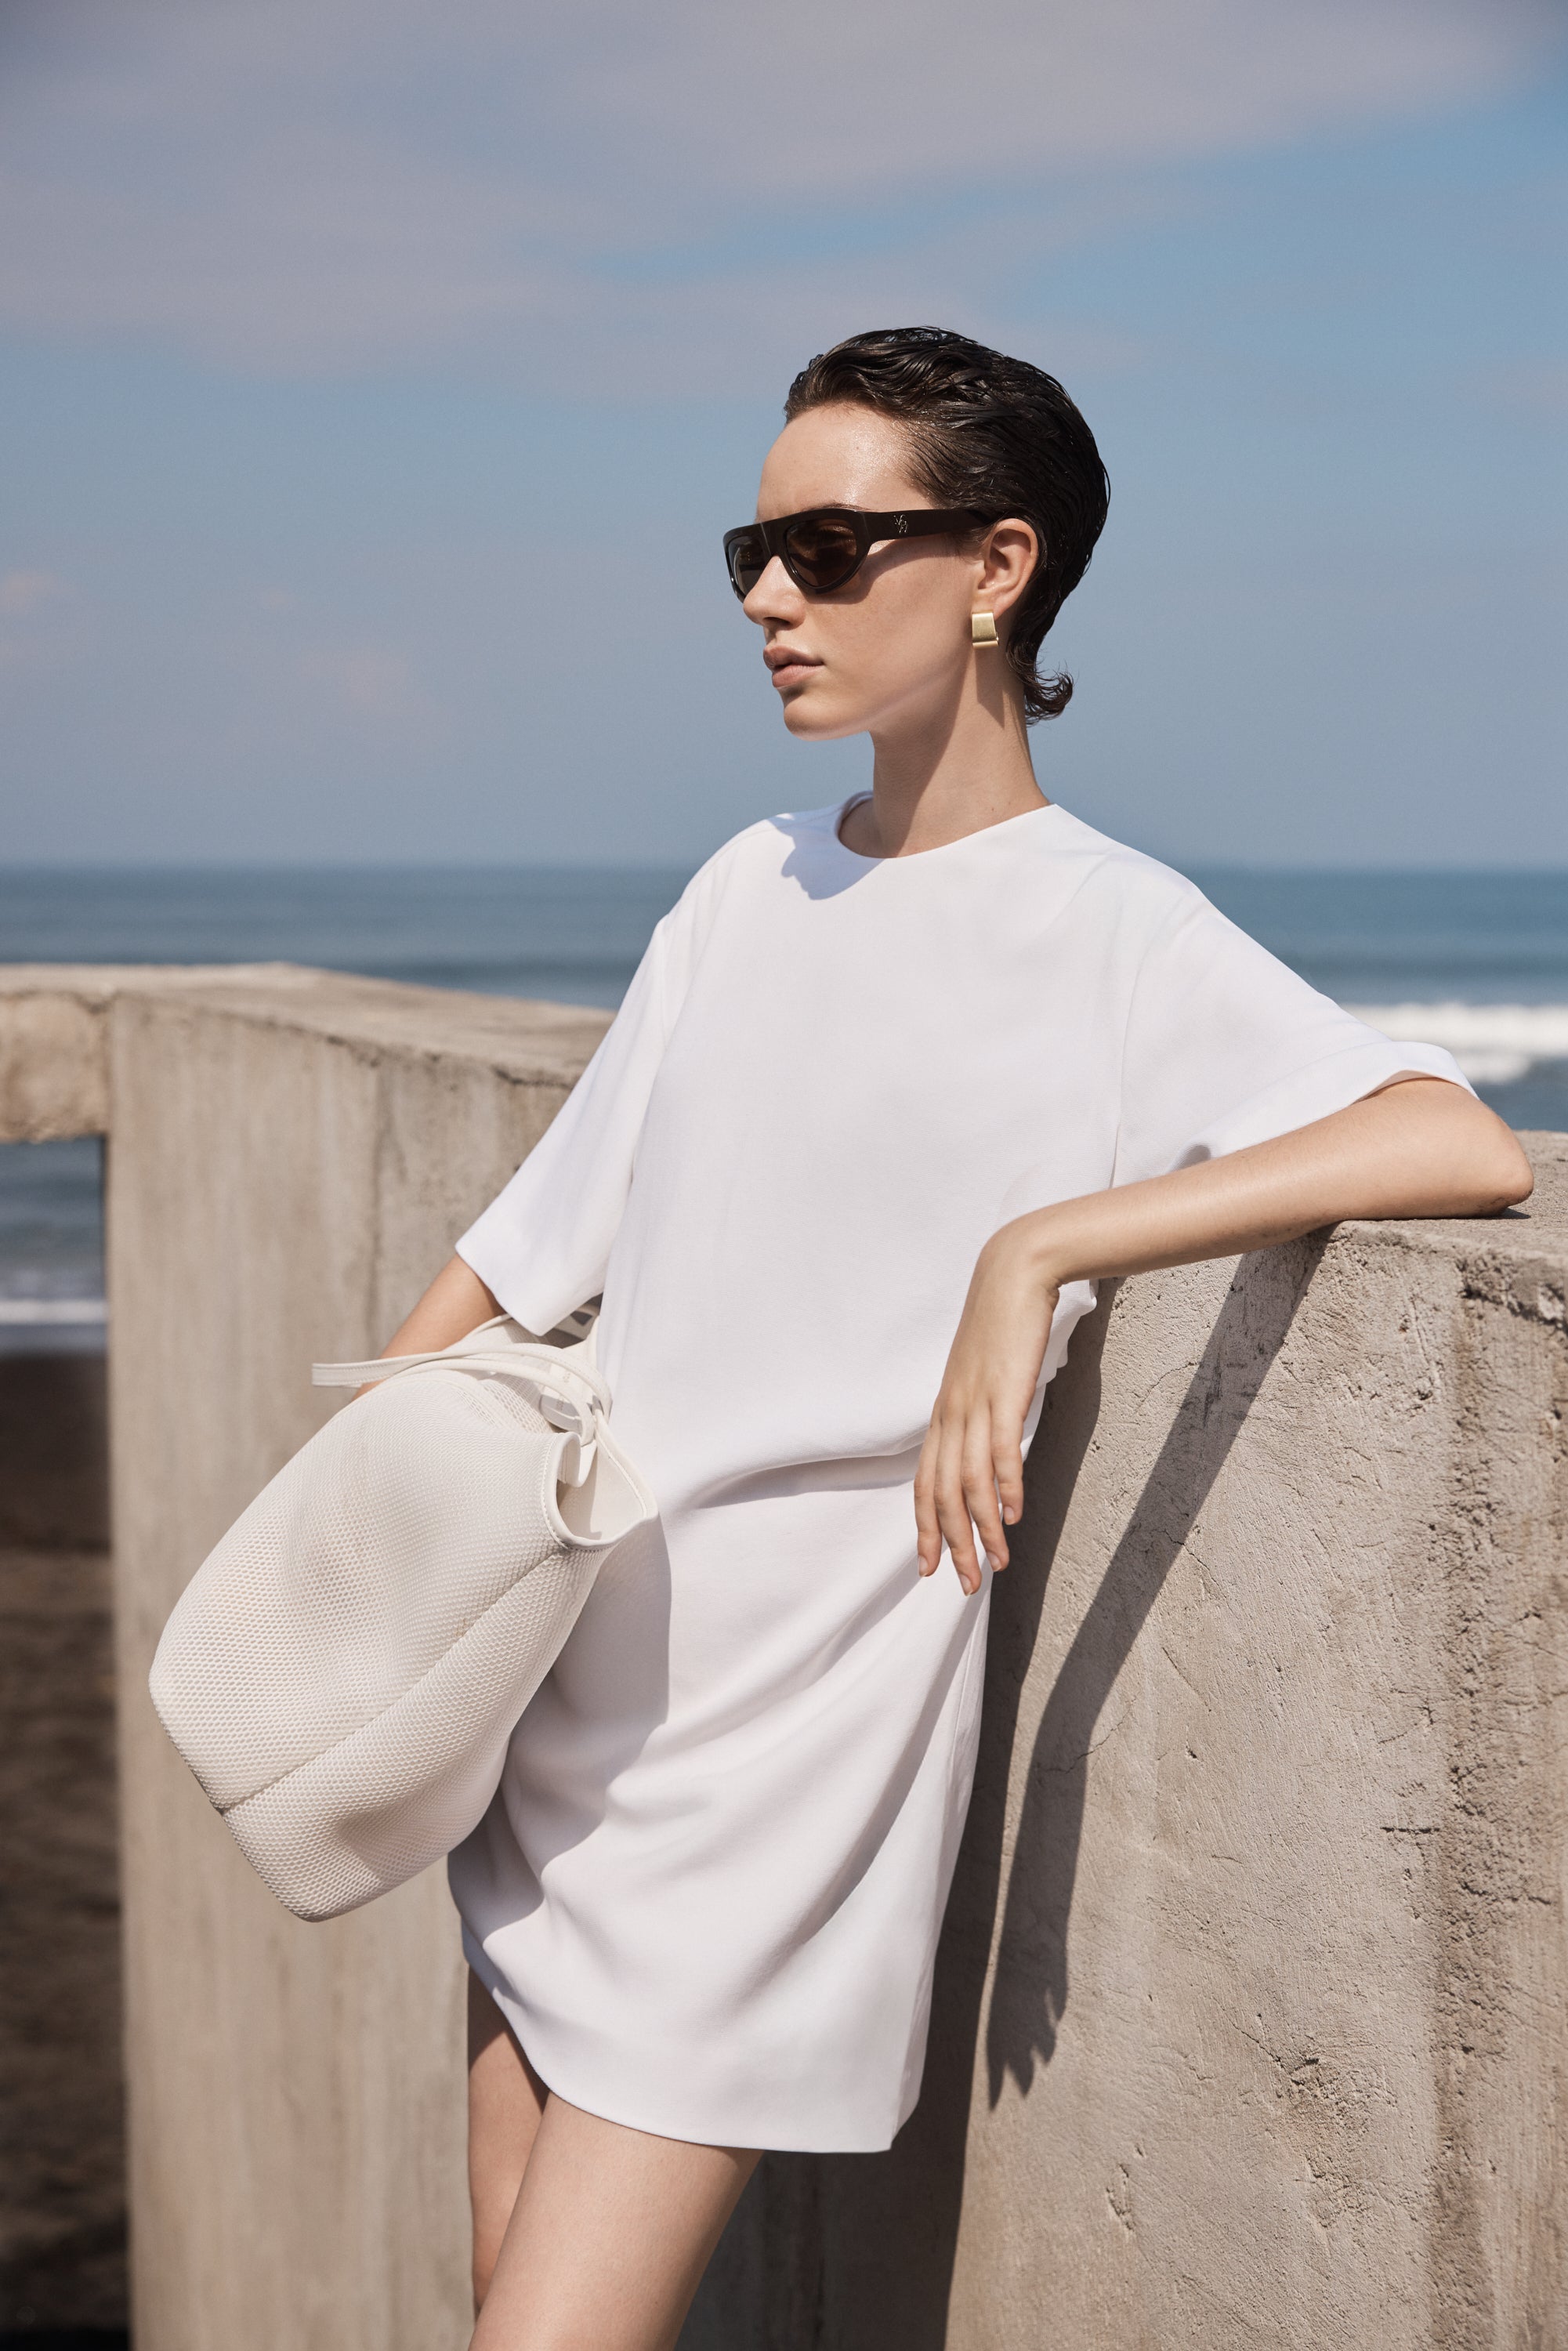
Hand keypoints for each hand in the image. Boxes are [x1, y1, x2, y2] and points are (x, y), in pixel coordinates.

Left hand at [915, 1221, 1058, 1596]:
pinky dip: (1005, 1486)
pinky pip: (1000, 1450)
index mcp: (943, 1414)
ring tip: (995, 1563)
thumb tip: (988, 1443)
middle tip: (965, 1585)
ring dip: (982, 1528)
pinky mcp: (1003, 1393)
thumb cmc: (1000, 1325)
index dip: (924, 1529)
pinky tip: (1014, 1516)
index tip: (929, 1567)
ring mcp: (975, 1404)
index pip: (925, 1484)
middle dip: (951, 1545)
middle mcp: (951, 1414)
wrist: (1012, 1274)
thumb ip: (980, 1410)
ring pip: (969, 1481)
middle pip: (942, 1494)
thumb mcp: (982, 1376)